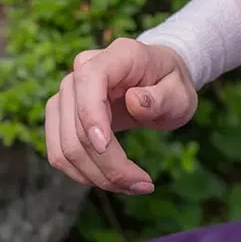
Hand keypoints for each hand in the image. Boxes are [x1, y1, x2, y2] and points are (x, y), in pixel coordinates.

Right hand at [43, 40, 198, 195]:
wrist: (158, 81)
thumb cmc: (171, 85)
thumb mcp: (181, 93)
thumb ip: (162, 97)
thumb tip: (134, 101)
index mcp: (118, 55)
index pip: (90, 79)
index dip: (91, 115)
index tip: (105, 147)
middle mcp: (83, 69)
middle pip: (77, 124)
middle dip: (107, 163)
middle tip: (143, 184)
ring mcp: (68, 92)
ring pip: (64, 145)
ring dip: (95, 175)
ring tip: (132, 186)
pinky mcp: (61, 115)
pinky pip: (59, 151)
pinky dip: (83, 173)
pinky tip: (111, 180)